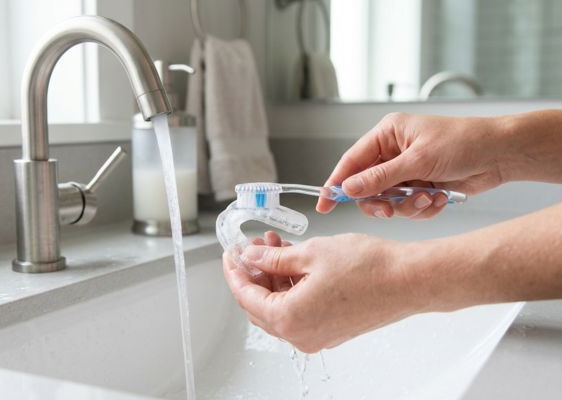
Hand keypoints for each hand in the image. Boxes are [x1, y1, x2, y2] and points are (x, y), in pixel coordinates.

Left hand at [223, 232, 424, 352]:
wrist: (410, 280)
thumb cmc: (369, 268)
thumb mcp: (311, 253)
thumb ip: (274, 258)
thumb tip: (253, 257)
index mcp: (290, 319)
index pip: (246, 296)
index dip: (235, 271)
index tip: (231, 254)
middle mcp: (301, 335)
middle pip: (261, 304)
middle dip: (255, 272)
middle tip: (255, 247)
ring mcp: (318, 335)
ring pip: (281, 305)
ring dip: (275, 277)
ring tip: (278, 246)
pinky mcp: (332, 328)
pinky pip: (300, 309)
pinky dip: (292, 286)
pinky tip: (295, 262)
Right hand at [317, 112, 507, 218]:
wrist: (501, 154)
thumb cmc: (463, 142)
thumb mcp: (417, 160)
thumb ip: (380, 178)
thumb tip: (349, 188)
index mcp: (387, 135)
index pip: (352, 161)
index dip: (336, 183)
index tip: (325, 204)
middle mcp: (394, 152)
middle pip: (367, 186)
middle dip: (380, 201)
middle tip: (389, 209)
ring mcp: (407, 170)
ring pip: (389, 200)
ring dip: (407, 205)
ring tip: (428, 197)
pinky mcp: (421, 186)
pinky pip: (408, 206)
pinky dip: (422, 207)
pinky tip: (439, 197)